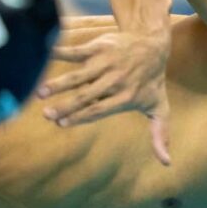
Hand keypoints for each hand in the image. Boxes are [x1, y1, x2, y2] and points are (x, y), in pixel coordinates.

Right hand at [39, 23, 170, 164]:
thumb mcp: (160, 107)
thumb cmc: (152, 81)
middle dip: (66, 105)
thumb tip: (167, 163)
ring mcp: (106, 63)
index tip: (61, 124)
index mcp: (126, 97)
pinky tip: (42, 55)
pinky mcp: (99, 47)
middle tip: (46, 115)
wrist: (152, 44)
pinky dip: (60, 52)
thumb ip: (160, 134)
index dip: (81, 117)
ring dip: (58, 83)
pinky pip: (77, 51)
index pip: (100, 110)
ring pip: (79, 75)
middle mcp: (115, 80)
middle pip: (86, 96)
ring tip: (39, 92)